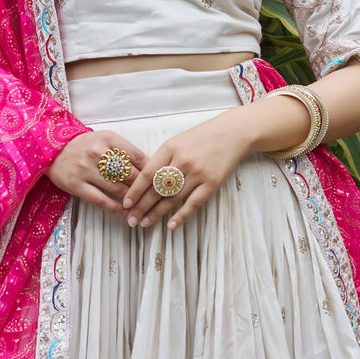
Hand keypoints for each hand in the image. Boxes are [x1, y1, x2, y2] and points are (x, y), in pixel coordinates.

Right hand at [45, 130, 148, 213]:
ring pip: (118, 189)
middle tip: (154, 199)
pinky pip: (101, 200)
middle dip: (144, 189)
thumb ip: (125, 151)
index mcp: (109, 139)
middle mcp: (98, 153)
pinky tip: (124, 212)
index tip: (159, 181)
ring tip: (141, 208)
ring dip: (132, 201)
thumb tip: (150, 168)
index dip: (151, 171)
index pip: (137, 156)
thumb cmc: (83, 145)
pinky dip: (115, 208)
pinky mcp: (76, 185)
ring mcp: (86, 169)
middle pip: (130, 175)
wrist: (52, 150)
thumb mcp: (105, 139)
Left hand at [123, 111, 250, 229]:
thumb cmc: (203, 136)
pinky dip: (181, 216)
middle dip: (141, 206)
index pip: (147, 174)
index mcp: (171, 148)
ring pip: (172, 198)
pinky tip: (170, 226)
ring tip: (145, 223)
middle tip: (131, 219)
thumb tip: (145, 180)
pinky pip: (193, 203)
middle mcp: (183, 161)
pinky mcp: (212, 183)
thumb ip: (163, 158)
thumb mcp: (178, 141)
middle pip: (157, 189)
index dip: (135, 191)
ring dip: (157, 213)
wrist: (233, 132)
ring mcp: (198, 173)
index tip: (126, 203)